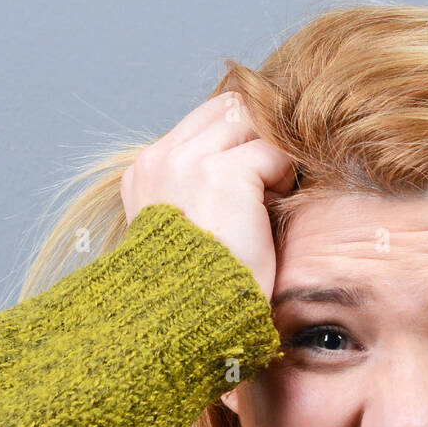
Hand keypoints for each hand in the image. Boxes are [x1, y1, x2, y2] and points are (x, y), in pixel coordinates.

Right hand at [119, 91, 295, 299]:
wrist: (192, 318)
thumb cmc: (199, 287)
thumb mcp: (185, 228)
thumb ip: (199, 188)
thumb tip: (245, 161)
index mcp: (145, 172)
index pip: (203, 121)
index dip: (237, 141)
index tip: (250, 185)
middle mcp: (161, 159)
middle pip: (229, 108)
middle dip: (256, 139)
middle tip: (265, 190)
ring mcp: (189, 163)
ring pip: (251, 121)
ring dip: (269, 156)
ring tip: (266, 200)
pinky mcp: (223, 175)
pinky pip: (272, 151)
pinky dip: (281, 177)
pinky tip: (270, 211)